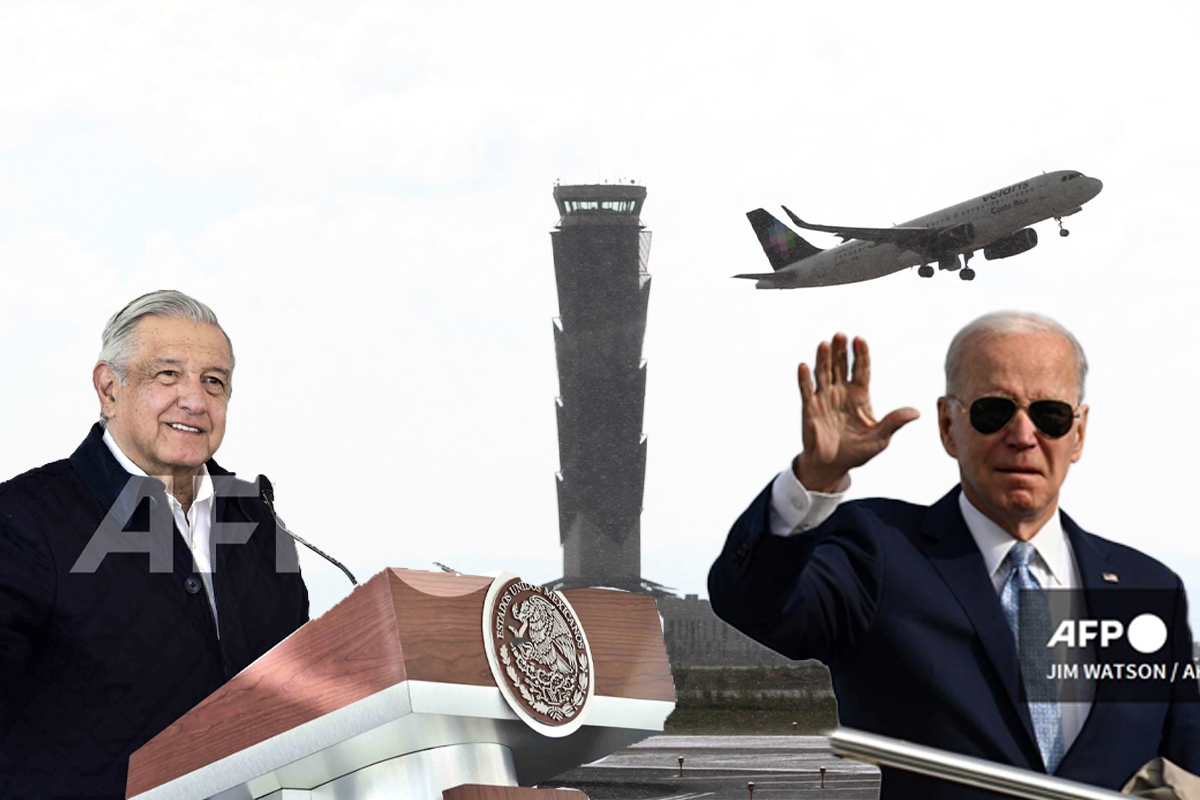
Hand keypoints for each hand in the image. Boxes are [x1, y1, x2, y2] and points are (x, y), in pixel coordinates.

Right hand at [795, 334, 919, 491]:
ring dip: (823, 359)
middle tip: (840, 335)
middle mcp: (841, 392)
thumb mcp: (880, 438)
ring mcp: (824, 398)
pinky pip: (806, 390)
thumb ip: (894, 422)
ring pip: (823, 373)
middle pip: (841, 366)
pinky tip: (804, 366)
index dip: (861, 355)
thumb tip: (917, 412)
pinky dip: (804, 378)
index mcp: (860, 395)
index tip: (860, 339)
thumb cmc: (858, 452)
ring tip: (824, 344)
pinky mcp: (810, 408)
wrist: (833, 466)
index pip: (861, 369)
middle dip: (841, 351)